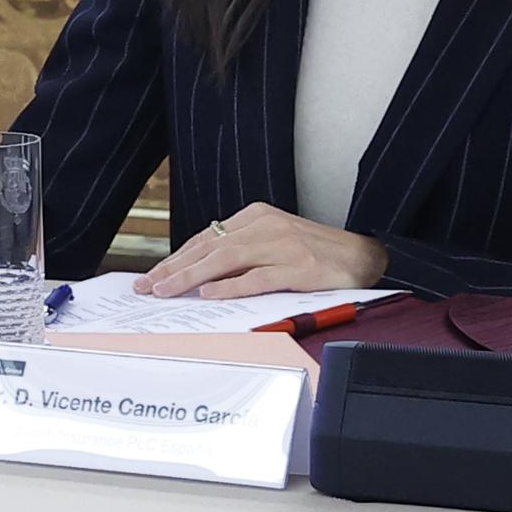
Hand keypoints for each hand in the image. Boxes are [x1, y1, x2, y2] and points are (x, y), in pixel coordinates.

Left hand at [132, 202, 388, 298]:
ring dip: (192, 276)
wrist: (364, 255)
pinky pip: (257, 278)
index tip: (152, 275)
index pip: (207, 237)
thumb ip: (243, 251)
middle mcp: (267, 225)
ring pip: (227, 259)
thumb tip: (201, 273)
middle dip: (174, 267)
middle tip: (147, 286)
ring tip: (166, 290)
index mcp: (258, 216)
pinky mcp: (299, 267)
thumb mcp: (276, 241)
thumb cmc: (317, 253)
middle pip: (211, 246)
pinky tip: (209, 295)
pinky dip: (230, 287)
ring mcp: (283, 245)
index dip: (177, 257)